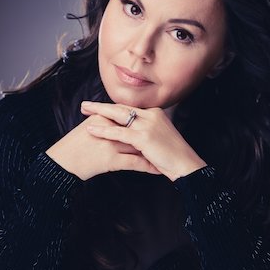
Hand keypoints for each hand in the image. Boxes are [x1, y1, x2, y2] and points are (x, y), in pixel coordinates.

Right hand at [45, 111, 160, 180]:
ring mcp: (111, 143)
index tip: (156, 129)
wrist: (61, 162)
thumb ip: (106, 123)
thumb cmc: (74, 147)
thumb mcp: (89, 128)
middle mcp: (109, 128)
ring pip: (139, 146)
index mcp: (104, 118)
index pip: (129, 118)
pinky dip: (148, 166)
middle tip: (166, 142)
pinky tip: (157, 169)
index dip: (143, 125)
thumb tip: (120, 122)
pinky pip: (135, 162)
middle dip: (152, 137)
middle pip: (136, 130)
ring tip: (165, 156)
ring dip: (154, 152)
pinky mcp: (111, 159)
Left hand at [82, 101, 206, 181]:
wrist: (185, 164)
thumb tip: (129, 134)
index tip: (98, 108)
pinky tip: (92, 129)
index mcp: (155, 113)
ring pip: (118, 115)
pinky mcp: (144, 136)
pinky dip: (104, 130)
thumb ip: (145, 132)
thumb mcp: (158, 138)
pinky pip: (119, 131)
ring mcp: (148, 124)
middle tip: (85, 105)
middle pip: (122, 107)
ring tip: (84, 111)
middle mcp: (151, 115)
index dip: (112, 108)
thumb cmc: (172, 156)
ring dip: (99, 112)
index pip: (129, 108)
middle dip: (101, 106)